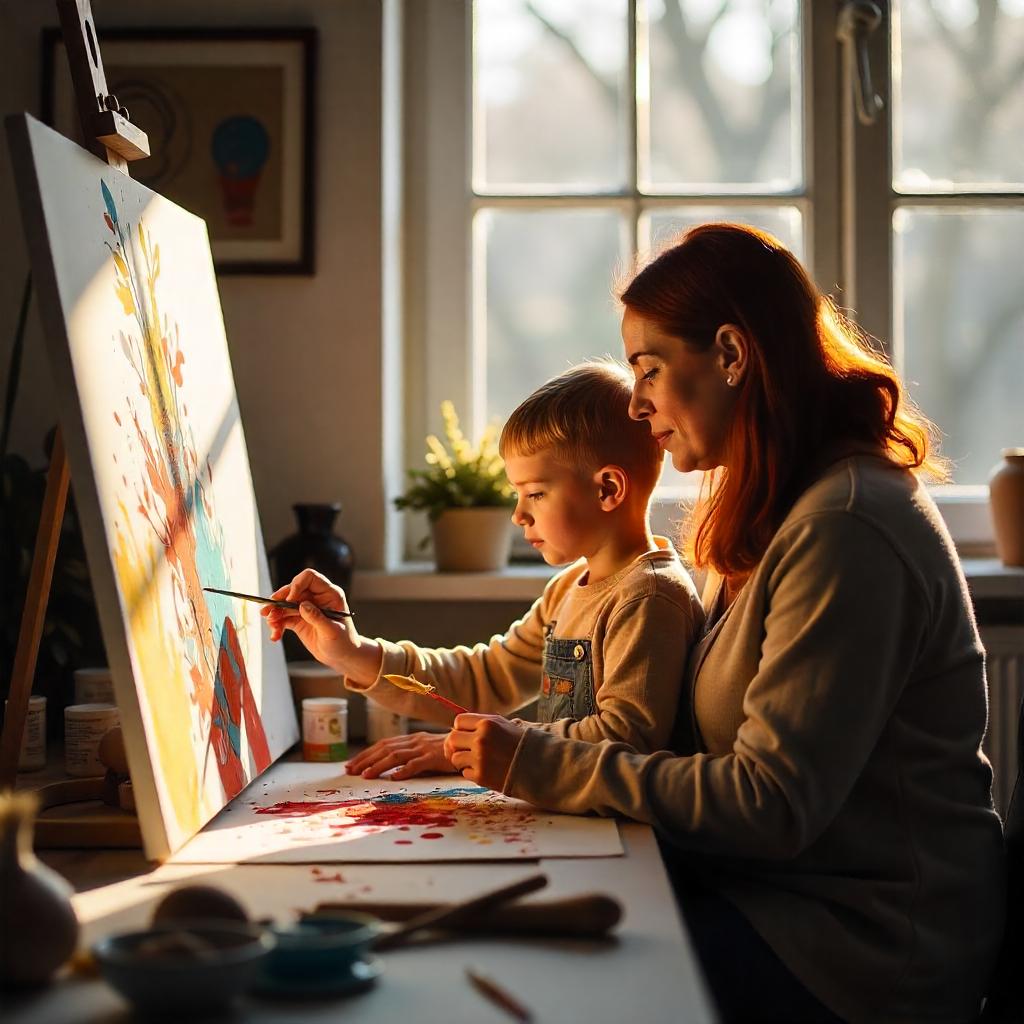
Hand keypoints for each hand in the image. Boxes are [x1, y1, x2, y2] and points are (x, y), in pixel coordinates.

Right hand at [261, 569, 380, 680]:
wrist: (342, 656)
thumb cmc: (344, 642)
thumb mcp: (332, 632)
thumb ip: (317, 618)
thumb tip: (302, 606)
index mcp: (329, 594)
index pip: (310, 578)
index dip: (297, 585)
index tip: (289, 600)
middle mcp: (317, 598)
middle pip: (292, 589)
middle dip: (279, 600)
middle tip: (268, 612)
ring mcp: (306, 608)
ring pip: (284, 604)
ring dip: (275, 614)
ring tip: (271, 626)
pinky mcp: (299, 619)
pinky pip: (283, 618)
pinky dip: (277, 625)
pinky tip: (275, 636)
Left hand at [346, 732, 454, 779]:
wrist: (469, 744)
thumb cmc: (447, 751)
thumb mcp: (426, 750)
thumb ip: (410, 756)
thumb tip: (391, 769)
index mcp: (411, 739)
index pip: (383, 744)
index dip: (366, 754)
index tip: (351, 764)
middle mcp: (414, 741)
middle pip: (385, 748)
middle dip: (365, 759)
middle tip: (349, 770)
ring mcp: (424, 749)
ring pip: (396, 756)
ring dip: (379, 766)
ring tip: (365, 775)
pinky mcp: (434, 758)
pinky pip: (417, 764)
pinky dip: (404, 770)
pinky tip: (394, 778)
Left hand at [444, 714, 526, 790]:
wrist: (538, 765)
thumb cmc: (520, 743)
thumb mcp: (503, 724)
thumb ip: (481, 723)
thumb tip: (459, 727)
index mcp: (487, 723)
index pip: (458, 721)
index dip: (460, 728)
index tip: (466, 734)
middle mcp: (480, 739)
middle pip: (452, 739)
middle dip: (457, 745)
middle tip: (465, 750)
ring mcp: (479, 759)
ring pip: (455, 758)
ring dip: (463, 760)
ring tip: (476, 761)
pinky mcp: (480, 776)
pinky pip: (464, 772)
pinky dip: (471, 772)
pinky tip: (485, 770)